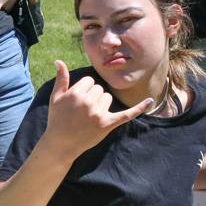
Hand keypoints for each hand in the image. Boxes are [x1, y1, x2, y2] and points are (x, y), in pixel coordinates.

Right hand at [40, 61, 154, 158]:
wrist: (61, 144)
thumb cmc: (57, 119)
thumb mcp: (56, 98)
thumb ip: (61, 79)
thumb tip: (59, 60)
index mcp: (75, 94)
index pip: (89, 81)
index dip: (84, 89)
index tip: (77, 101)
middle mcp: (88, 102)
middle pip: (100, 89)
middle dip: (93, 97)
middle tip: (82, 111)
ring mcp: (98, 114)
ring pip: (108, 98)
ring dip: (102, 104)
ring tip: (89, 116)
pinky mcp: (107, 124)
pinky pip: (126, 114)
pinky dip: (139, 108)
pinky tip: (150, 101)